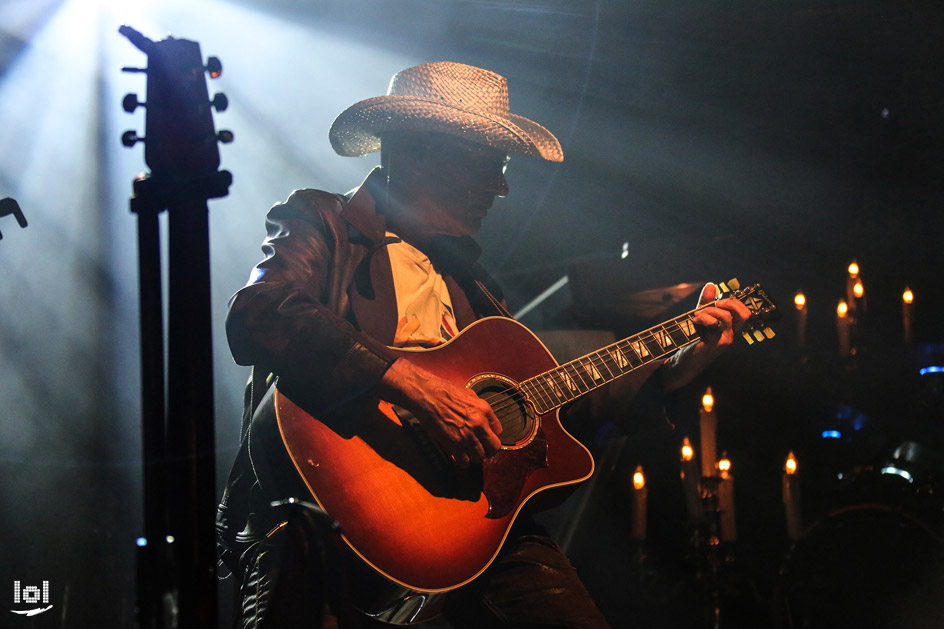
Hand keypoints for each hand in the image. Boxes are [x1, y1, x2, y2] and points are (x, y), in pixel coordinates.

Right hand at [376, 358, 502, 467]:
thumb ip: (479, 409)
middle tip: (481, 449)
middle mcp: (479, 424)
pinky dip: (462, 462)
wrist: (427, 395)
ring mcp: (467, 436)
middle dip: (488, 450)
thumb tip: (484, 418)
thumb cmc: (444, 391)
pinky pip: (464, 462)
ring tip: (467, 452)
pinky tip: (459, 457)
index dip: (491, 436)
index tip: (485, 437)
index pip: (499, 431)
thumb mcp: (469, 395)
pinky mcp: (454, 444)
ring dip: (474, 456)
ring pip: (480, 457)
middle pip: (494, 447)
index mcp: (484, 410)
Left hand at [690, 283, 750, 350]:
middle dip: (729, 303)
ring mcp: (725, 341)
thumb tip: (711, 285)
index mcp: (733, 330)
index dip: (733, 302)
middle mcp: (732, 335)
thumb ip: (706, 302)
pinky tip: (695, 320)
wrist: (686, 361)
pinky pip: (713, 324)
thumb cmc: (695, 340)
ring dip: (710, 310)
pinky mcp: (714, 344)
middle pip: (745, 315)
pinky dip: (702, 317)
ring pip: (726, 317)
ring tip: (698, 314)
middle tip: (714, 304)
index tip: (718, 302)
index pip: (745, 312)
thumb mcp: (702, 318)